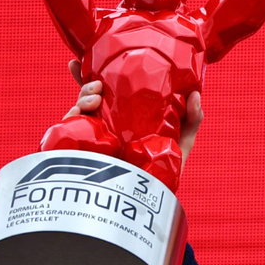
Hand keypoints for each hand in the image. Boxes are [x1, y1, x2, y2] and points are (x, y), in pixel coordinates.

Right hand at [64, 59, 202, 160]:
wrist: (150, 203)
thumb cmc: (165, 173)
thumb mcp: (181, 144)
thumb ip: (191, 121)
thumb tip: (195, 94)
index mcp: (121, 120)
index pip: (105, 94)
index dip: (92, 76)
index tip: (83, 60)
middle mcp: (103, 127)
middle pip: (87, 98)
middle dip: (85, 84)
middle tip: (97, 85)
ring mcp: (91, 140)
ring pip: (77, 111)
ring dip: (82, 98)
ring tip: (95, 98)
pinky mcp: (82, 153)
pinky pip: (69, 131)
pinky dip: (72, 117)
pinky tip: (81, 113)